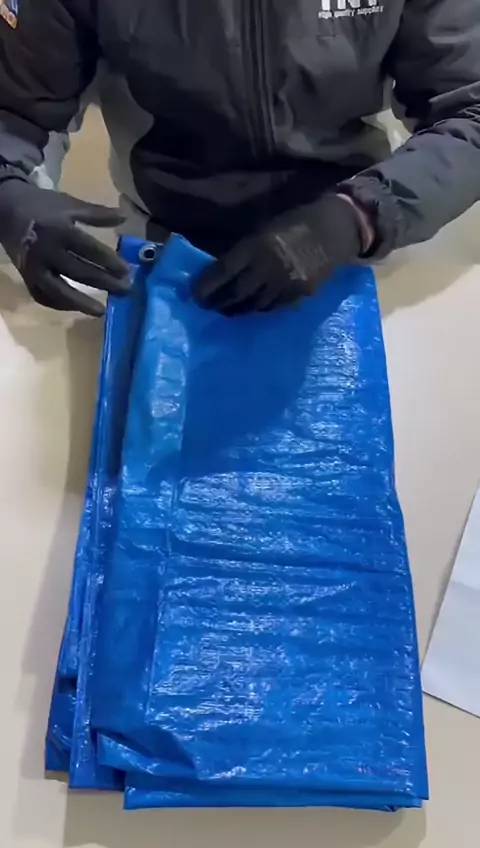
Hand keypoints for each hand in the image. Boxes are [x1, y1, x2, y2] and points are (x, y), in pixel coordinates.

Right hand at [0, 177, 129, 315]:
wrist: (5, 210)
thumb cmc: (42, 205)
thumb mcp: (69, 204)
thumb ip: (97, 214)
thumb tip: (125, 217)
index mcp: (60, 231)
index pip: (90, 250)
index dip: (110, 262)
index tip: (127, 271)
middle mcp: (47, 252)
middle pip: (80, 272)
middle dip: (105, 283)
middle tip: (125, 291)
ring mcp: (35, 268)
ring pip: (59, 291)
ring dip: (81, 303)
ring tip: (101, 311)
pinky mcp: (26, 277)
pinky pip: (42, 296)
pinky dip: (59, 304)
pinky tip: (75, 307)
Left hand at [194, 194, 363, 315]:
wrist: (335, 230)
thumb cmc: (295, 223)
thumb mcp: (264, 230)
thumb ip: (244, 251)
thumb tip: (222, 271)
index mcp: (256, 246)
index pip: (223, 272)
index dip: (206, 286)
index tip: (195, 295)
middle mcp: (268, 268)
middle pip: (236, 293)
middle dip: (219, 302)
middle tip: (208, 307)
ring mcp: (285, 285)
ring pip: (254, 305)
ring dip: (239, 309)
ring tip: (229, 311)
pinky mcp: (300, 295)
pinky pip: (274, 307)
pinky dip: (261, 308)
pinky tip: (255, 308)